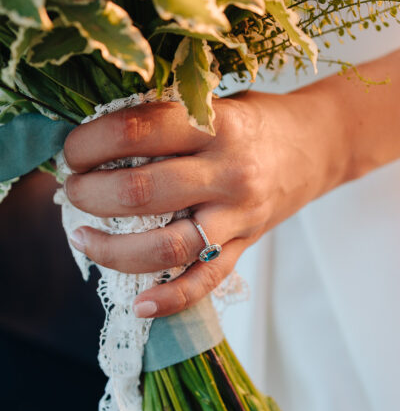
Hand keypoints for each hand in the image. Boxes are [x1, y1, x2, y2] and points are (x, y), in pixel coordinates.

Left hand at [64, 90, 340, 316]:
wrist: (317, 148)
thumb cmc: (255, 122)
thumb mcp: (215, 105)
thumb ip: (165, 120)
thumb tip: (93, 144)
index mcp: (217, 124)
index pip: (140, 130)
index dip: (92, 141)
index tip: (71, 151)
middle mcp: (229, 173)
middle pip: (144, 192)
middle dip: (92, 194)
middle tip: (73, 190)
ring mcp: (238, 216)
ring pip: (168, 246)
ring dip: (114, 249)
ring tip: (83, 238)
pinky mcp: (244, 247)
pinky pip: (205, 281)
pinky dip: (170, 299)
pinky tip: (139, 305)